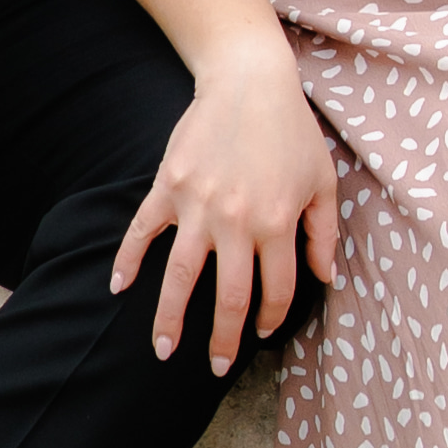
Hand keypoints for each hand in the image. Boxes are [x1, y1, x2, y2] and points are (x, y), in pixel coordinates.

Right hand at [111, 57, 341, 377]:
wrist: (248, 80)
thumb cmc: (292, 131)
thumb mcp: (322, 181)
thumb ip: (324, 234)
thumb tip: (326, 279)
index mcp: (277, 222)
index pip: (276, 289)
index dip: (272, 318)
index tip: (263, 334)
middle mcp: (236, 221)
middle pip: (229, 296)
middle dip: (223, 339)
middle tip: (214, 368)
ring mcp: (198, 205)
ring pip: (181, 276)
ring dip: (170, 318)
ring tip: (162, 351)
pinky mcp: (168, 187)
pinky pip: (143, 231)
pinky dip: (128, 260)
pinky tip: (120, 288)